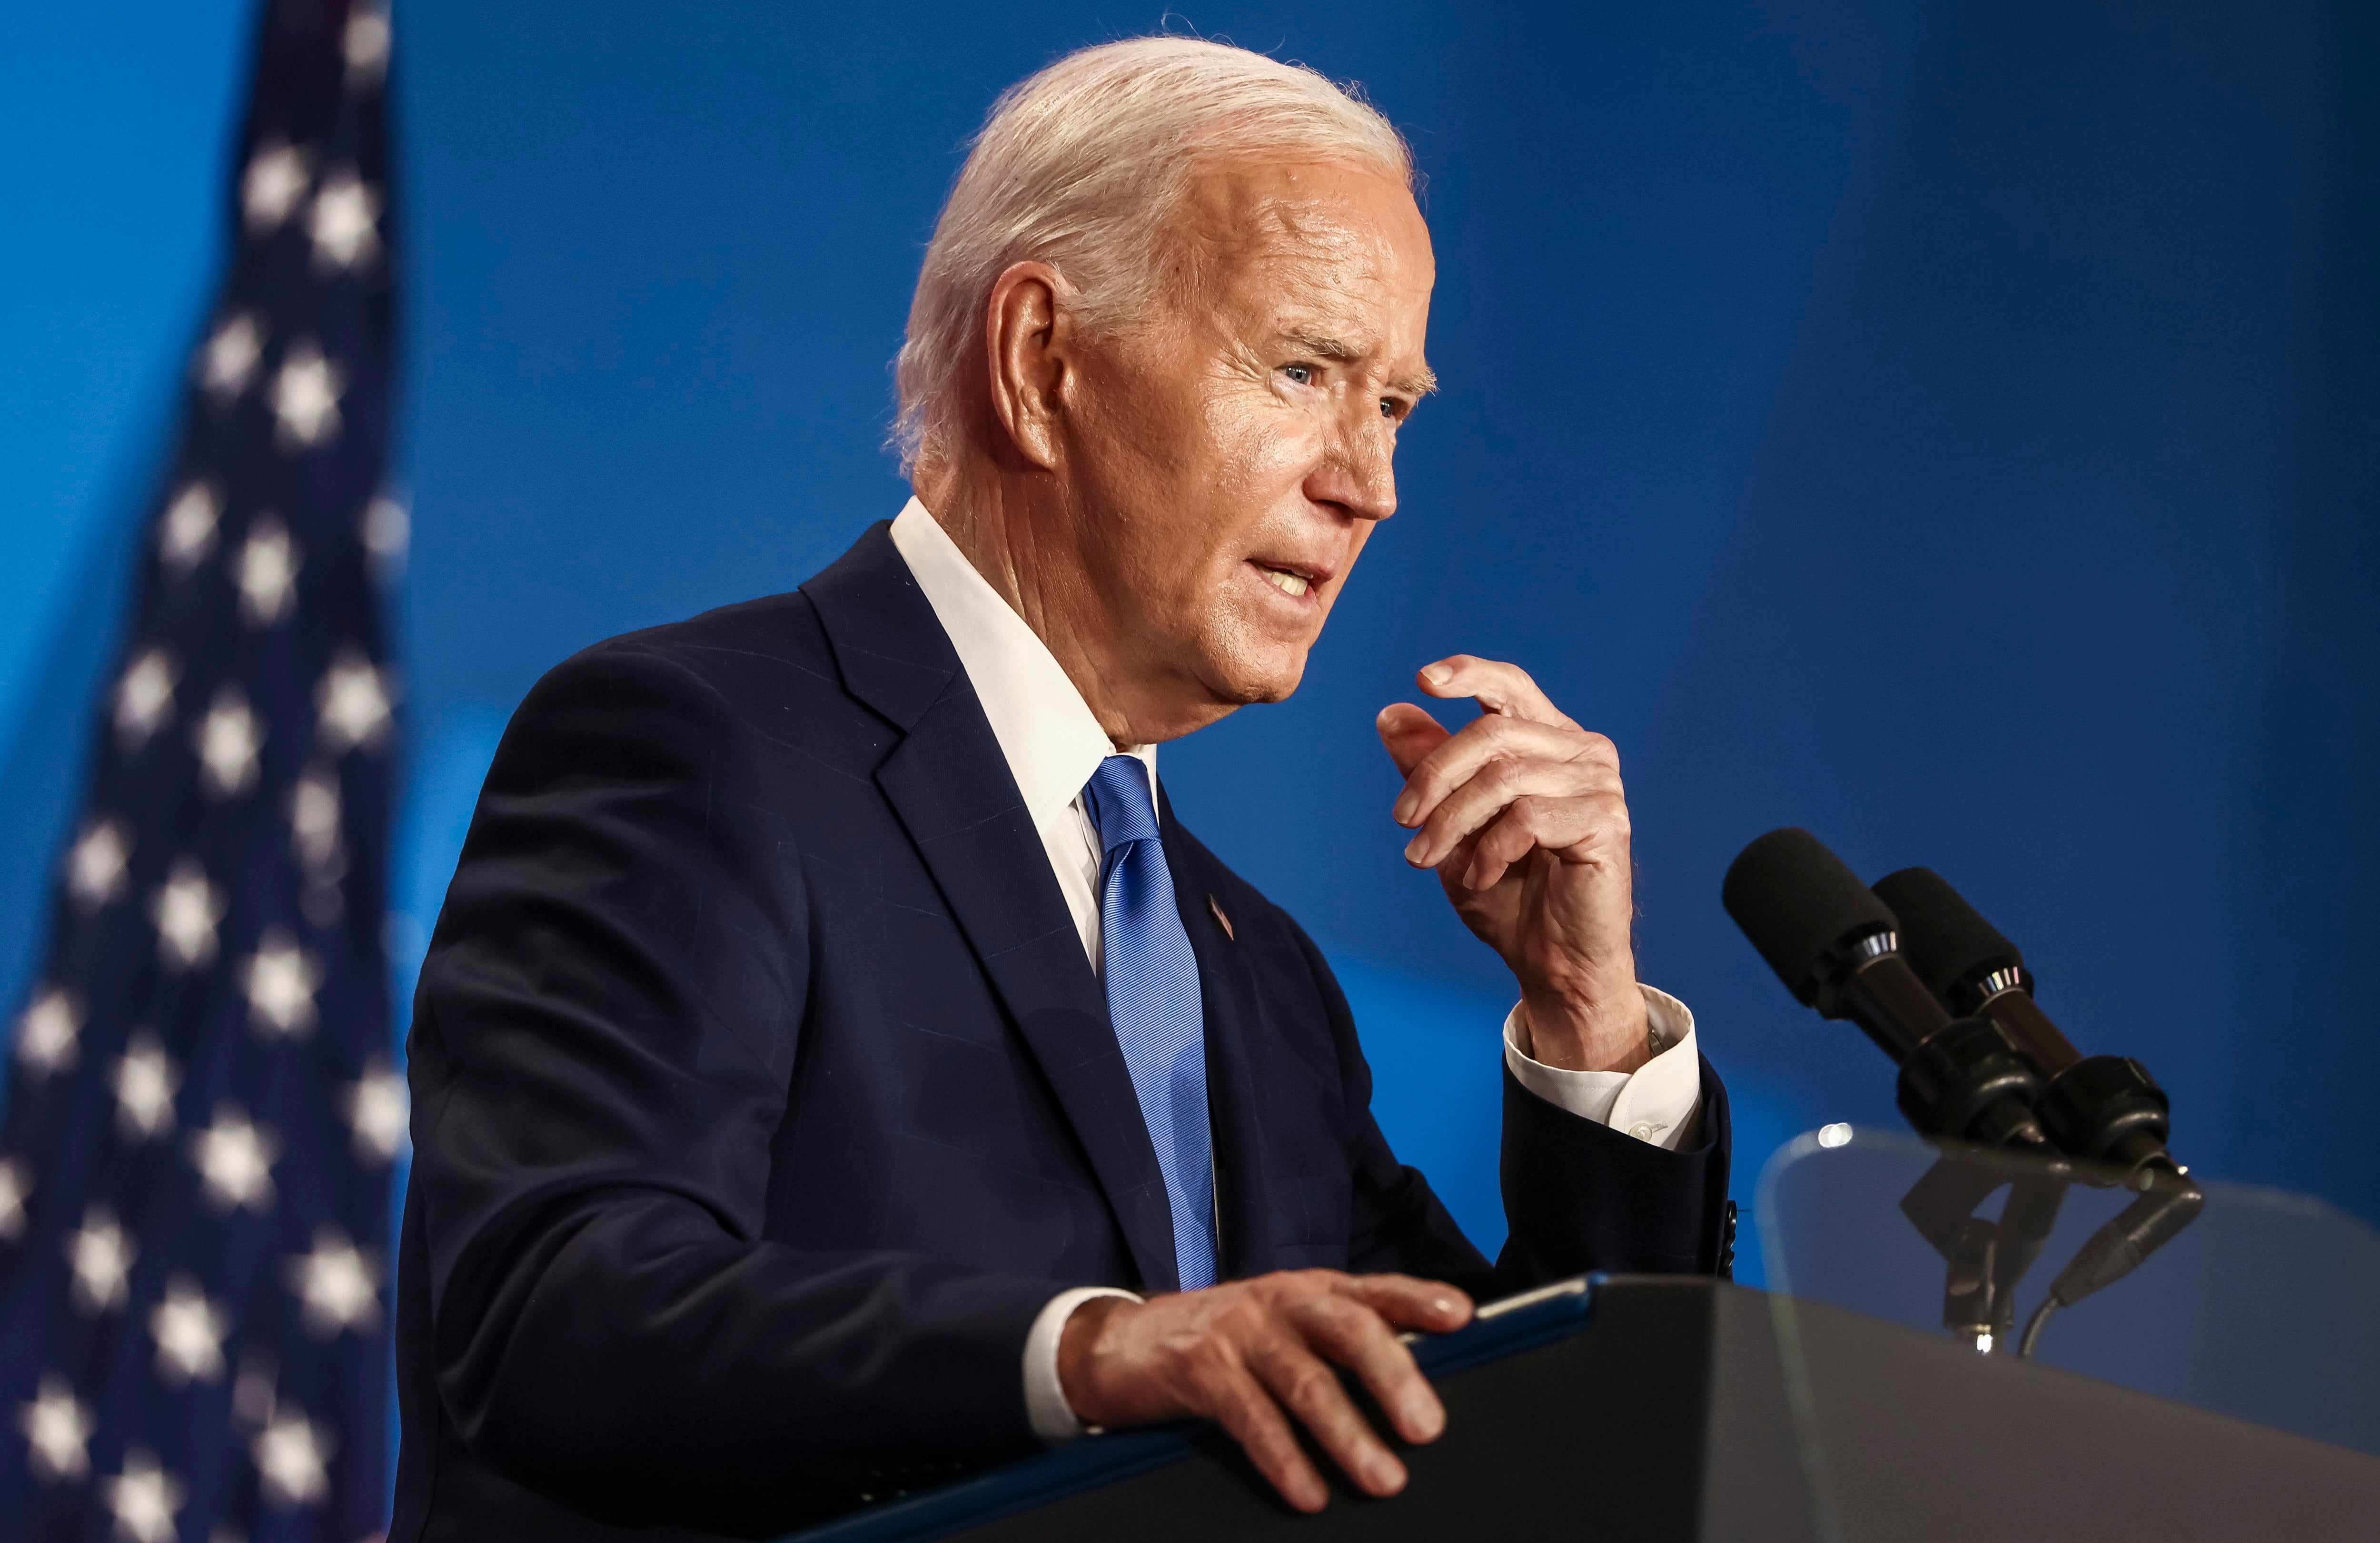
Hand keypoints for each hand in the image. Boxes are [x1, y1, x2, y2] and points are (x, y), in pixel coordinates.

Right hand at [1056, 1270, 1471, 1511]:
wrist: (1117, 1344)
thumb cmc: (1218, 1343)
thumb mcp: (1279, 1330)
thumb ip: (1333, 1347)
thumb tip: (1410, 1390)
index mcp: (1306, 1290)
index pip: (1372, 1290)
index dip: (1417, 1299)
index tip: (1461, 1318)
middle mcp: (1277, 1301)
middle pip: (1346, 1330)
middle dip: (1392, 1376)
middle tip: (1427, 1427)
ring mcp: (1237, 1332)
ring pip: (1304, 1381)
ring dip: (1347, 1434)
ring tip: (1383, 1478)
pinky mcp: (1199, 1369)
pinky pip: (1251, 1418)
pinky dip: (1284, 1458)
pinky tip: (1308, 1491)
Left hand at [1377, 655, 1649, 1073]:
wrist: (1552, 963)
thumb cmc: (1508, 894)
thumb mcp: (1452, 826)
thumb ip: (1428, 769)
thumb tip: (1391, 714)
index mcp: (1548, 740)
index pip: (1510, 687)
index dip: (1469, 674)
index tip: (1425, 680)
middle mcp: (1581, 751)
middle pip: (1492, 732)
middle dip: (1434, 775)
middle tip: (1402, 821)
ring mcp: (1599, 784)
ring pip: (1504, 777)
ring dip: (1451, 821)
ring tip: (1426, 858)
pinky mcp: (1606, 822)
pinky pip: (1528, 818)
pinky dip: (1490, 851)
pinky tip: (1480, 878)